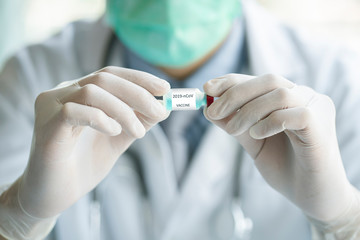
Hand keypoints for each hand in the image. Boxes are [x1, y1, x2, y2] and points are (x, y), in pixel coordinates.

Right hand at [18, 66, 169, 218]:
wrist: (54, 195)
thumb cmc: (84, 165)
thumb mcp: (118, 139)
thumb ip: (137, 122)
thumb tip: (163, 107)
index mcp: (80, 92)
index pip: (111, 74)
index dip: (139, 78)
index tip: (165, 88)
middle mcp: (64, 93)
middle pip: (104, 78)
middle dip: (138, 93)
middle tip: (160, 112)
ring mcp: (51, 106)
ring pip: (91, 91)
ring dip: (123, 110)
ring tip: (139, 133)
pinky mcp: (46, 124)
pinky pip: (74, 111)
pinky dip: (100, 119)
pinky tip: (113, 132)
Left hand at [204, 74, 355, 221]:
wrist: (312, 197)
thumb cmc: (285, 168)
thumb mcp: (253, 142)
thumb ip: (235, 124)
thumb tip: (208, 109)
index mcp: (291, 98)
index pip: (260, 81)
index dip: (232, 81)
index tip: (207, 88)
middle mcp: (306, 97)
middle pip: (269, 80)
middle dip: (235, 94)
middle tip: (213, 112)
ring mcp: (317, 108)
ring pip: (279, 94)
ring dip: (248, 111)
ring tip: (232, 130)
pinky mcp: (321, 125)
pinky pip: (293, 114)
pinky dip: (269, 122)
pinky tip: (257, 134)